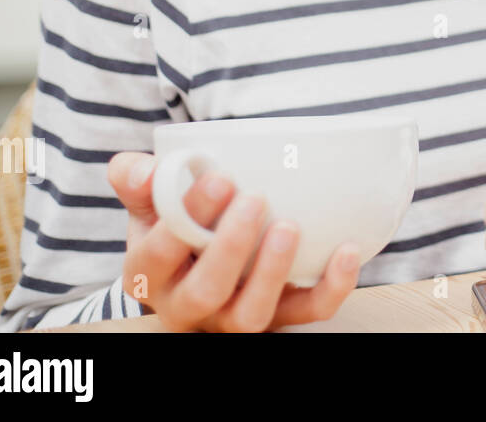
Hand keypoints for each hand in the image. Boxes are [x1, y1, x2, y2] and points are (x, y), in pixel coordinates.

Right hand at [106, 151, 361, 331]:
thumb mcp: (150, 203)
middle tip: (255, 198)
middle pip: (204, 293)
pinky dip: (332, 287)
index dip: (185, 224)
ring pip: (251, 315)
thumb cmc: (179, 223)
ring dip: (272, 273)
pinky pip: (308, 312)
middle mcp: (189, 305)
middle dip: (230, 248)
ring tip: (289, 226)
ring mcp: (234, 317)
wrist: (204, 255)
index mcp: (151, 274)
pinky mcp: (280, 317)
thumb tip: (142, 169)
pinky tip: (347, 250)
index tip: (219, 180)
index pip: (157, 257)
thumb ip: (138, 179)